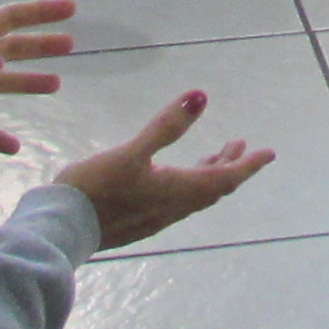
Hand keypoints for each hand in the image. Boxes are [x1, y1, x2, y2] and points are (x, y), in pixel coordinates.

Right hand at [61, 87, 274, 248]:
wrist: (60, 230)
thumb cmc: (95, 188)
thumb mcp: (131, 152)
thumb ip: (166, 126)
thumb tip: (201, 97)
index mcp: (176, 191)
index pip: (225, 178)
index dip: (248, 165)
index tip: (269, 153)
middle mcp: (172, 209)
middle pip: (213, 188)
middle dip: (231, 166)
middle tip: (240, 144)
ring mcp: (156, 218)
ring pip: (195, 196)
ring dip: (210, 174)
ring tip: (216, 154)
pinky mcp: (139, 222)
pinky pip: (178, 202)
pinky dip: (190, 184)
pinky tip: (174, 177)